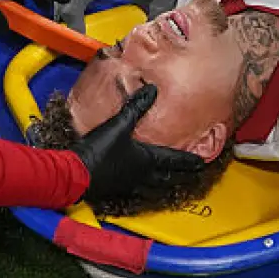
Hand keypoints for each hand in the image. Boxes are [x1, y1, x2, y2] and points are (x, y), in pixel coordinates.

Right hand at [74, 84, 206, 204]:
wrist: (75, 173)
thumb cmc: (99, 149)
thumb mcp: (119, 124)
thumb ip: (136, 107)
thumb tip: (152, 90)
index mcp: (146, 160)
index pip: (174, 160)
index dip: (189, 161)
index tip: (202, 164)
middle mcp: (141, 175)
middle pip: (167, 177)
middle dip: (180, 175)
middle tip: (192, 174)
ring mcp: (128, 184)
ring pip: (152, 184)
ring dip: (163, 180)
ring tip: (169, 177)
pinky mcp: (115, 187)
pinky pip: (137, 186)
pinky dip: (145, 182)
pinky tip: (138, 178)